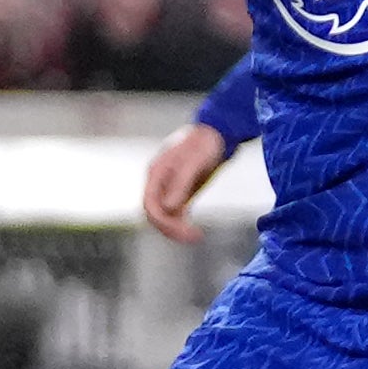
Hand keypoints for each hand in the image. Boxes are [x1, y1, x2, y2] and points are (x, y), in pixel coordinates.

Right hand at [140, 122, 229, 244]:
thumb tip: (167, 208)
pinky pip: (174, 212)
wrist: (217, 132)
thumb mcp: (194, 163)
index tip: (183, 230)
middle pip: (155, 213)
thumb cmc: (205, 144)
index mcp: (156, 173)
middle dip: (170, 228)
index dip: (163, 222)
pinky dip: (181, 223)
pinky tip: (194, 230)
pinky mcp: (180, 190)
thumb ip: (179, 185)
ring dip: (176, 228)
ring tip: (195, 236)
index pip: (150, 205)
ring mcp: (168, 186)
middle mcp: (158, 181)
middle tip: (193, 236)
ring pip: (164, 215)